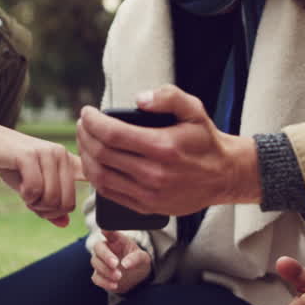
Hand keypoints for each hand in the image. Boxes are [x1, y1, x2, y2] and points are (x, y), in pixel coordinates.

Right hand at [0, 121, 83, 225]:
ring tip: (26, 193)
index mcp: (68, 161)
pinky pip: (35, 190)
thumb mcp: (34, 188)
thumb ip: (50, 206)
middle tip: (33, 202)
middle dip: (48, 211)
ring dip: (35, 204)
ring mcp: (48, 153)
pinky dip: (26, 197)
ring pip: (52, 199)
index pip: (88, 187)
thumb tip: (64, 224)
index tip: (60, 207)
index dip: (76, 203)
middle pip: (67, 203)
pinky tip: (20, 187)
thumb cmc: (13, 167)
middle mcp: (62, 154)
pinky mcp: (30, 155)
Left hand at [76, 85, 260, 216]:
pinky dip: (96, 177)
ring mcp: (149, 194)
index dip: (93, 122)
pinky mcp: (147, 207)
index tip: (86, 112)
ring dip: (86, 156)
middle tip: (82, 124)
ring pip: (101, 176)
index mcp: (163, 147)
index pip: (112, 134)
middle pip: (102, 154)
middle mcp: (154, 174)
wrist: (223, 176)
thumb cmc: (204, 140)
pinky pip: (110, 193)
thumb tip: (139, 99)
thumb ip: (168, 97)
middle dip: (85, 136)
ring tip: (85, 141)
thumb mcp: (194, 109)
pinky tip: (94, 162)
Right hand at [91, 230, 152, 293]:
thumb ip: (136, 258)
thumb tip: (125, 264)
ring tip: (119, 276)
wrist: (136, 277)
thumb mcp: (143, 258)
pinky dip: (104, 282)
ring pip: (95, 262)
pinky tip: (115, 285)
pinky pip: (96, 278)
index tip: (104, 230)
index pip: (110, 232)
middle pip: (98, 247)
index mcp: (117, 240)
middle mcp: (107, 248)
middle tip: (115, 264)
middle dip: (105, 256)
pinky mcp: (99, 275)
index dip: (106, 230)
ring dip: (106, 270)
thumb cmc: (138, 262)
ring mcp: (101, 262)